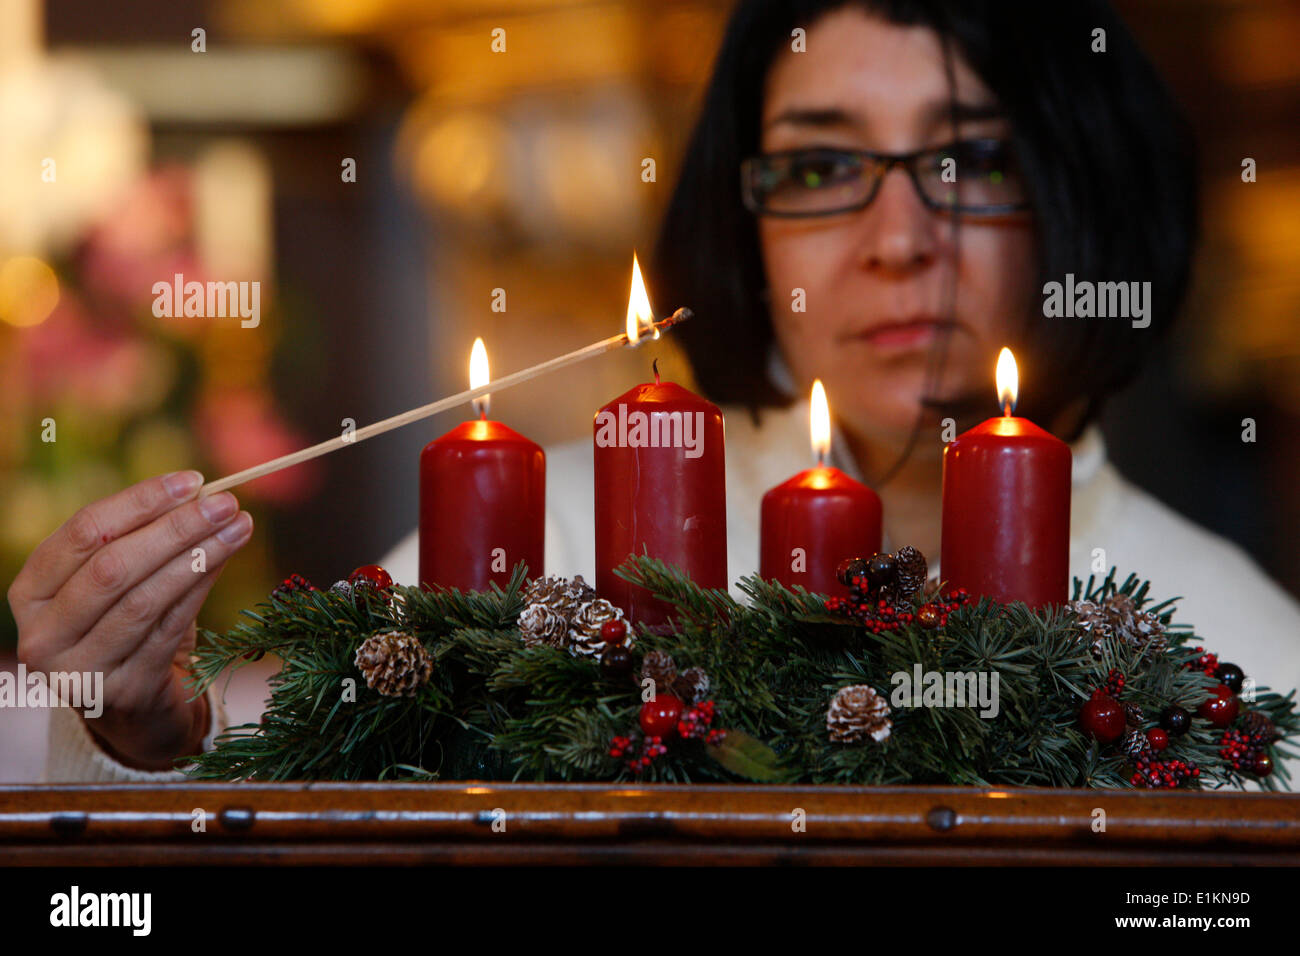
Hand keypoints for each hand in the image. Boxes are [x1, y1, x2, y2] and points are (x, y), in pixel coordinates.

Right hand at [8, 472, 252, 769]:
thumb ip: (140, 541)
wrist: (135, 711)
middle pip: (113, 567)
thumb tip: (198, 494)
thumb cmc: (125, 631)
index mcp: (29, 593)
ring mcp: (79, 671)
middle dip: (175, 528)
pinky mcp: (123, 692)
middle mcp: (42, 635)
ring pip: (144, 600)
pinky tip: (224, 562)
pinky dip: (200, 590)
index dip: (140, 502)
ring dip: (198, 556)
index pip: (84, 533)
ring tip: (238, 527)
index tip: (192, 481)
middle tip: (225, 502)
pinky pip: (168, 630)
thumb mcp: (117, 585)